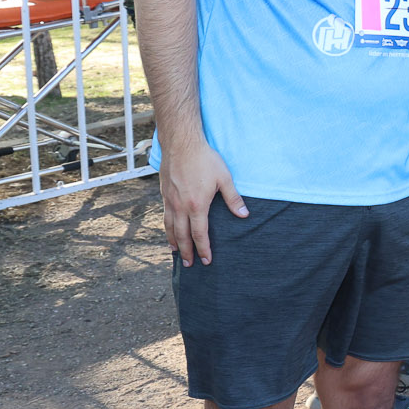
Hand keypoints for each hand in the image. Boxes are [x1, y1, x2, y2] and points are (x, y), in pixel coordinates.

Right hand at [159, 139, 246, 265]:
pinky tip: (170, 232)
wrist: (181, 144)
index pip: (199, 234)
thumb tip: (244, 215)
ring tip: (177, 253)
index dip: (204, 249)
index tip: (207, 260)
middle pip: (182, 236)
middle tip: (189, 265)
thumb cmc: (205, 159)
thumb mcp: (224, 178)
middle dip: (186, 252)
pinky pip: (165, 216)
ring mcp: (170, 201)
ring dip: (174, 242)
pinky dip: (167, 229)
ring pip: (170, 228)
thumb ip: (233, 198)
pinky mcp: (164, 194)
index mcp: (197, 205)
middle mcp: (180, 206)